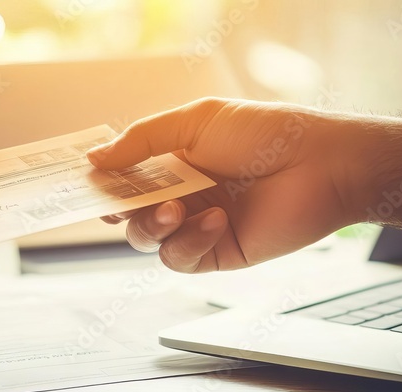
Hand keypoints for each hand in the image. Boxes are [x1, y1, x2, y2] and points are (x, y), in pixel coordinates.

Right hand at [87, 98, 364, 272]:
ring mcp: (196, 224)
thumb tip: (95, 158)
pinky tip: (215, 219)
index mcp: (172, 160)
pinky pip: (180, 259)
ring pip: (145, 238)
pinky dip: (189, 241)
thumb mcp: (195, 122)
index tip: (80, 184)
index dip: (101, 182)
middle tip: (117, 202)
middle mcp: (180, 193)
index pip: (123, 175)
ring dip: (152, 225)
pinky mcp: (217, 252)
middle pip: (125, 211)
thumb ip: (141, 140)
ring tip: (177, 208)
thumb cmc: (265, 134)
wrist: (321, 165)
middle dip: (117, 208)